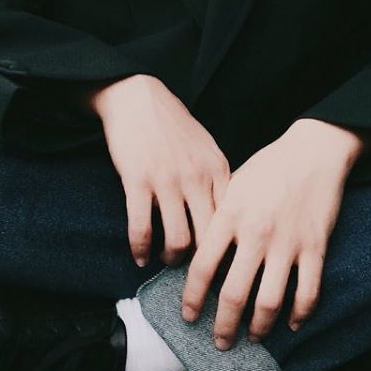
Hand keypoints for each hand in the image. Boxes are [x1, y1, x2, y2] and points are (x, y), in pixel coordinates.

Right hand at [91, 74, 230, 267]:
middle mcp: (197, 178)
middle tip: (195, 272)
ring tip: (166, 261)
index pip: (232, 220)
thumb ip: (217, 179)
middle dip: (203, 264)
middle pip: (209, 237)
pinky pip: (142, 227)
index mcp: (218, 169)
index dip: (229, 248)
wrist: (140, 98)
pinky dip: (140, 249)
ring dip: (171, 258)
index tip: (223, 263)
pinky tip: (140, 257)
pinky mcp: (138, 181)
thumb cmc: (174, 125)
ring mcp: (167, 180)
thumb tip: (226, 216)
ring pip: (177, 239)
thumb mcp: (207, 148)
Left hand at [181, 119, 364, 348]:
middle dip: (222, 326)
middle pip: (233, 294)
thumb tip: (197, 251)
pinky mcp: (315, 247)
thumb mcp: (234, 183)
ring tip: (252, 338)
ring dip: (258, 328)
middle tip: (218, 342)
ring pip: (269, 302)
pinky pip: (307, 292)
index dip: (192, 298)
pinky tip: (291, 323)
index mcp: (231, 215)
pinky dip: (299, 314)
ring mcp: (287, 243)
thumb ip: (217, 217)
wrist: (312, 151)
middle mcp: (256, 233)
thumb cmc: (269, 166)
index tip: (189, 315)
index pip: (202, 267)